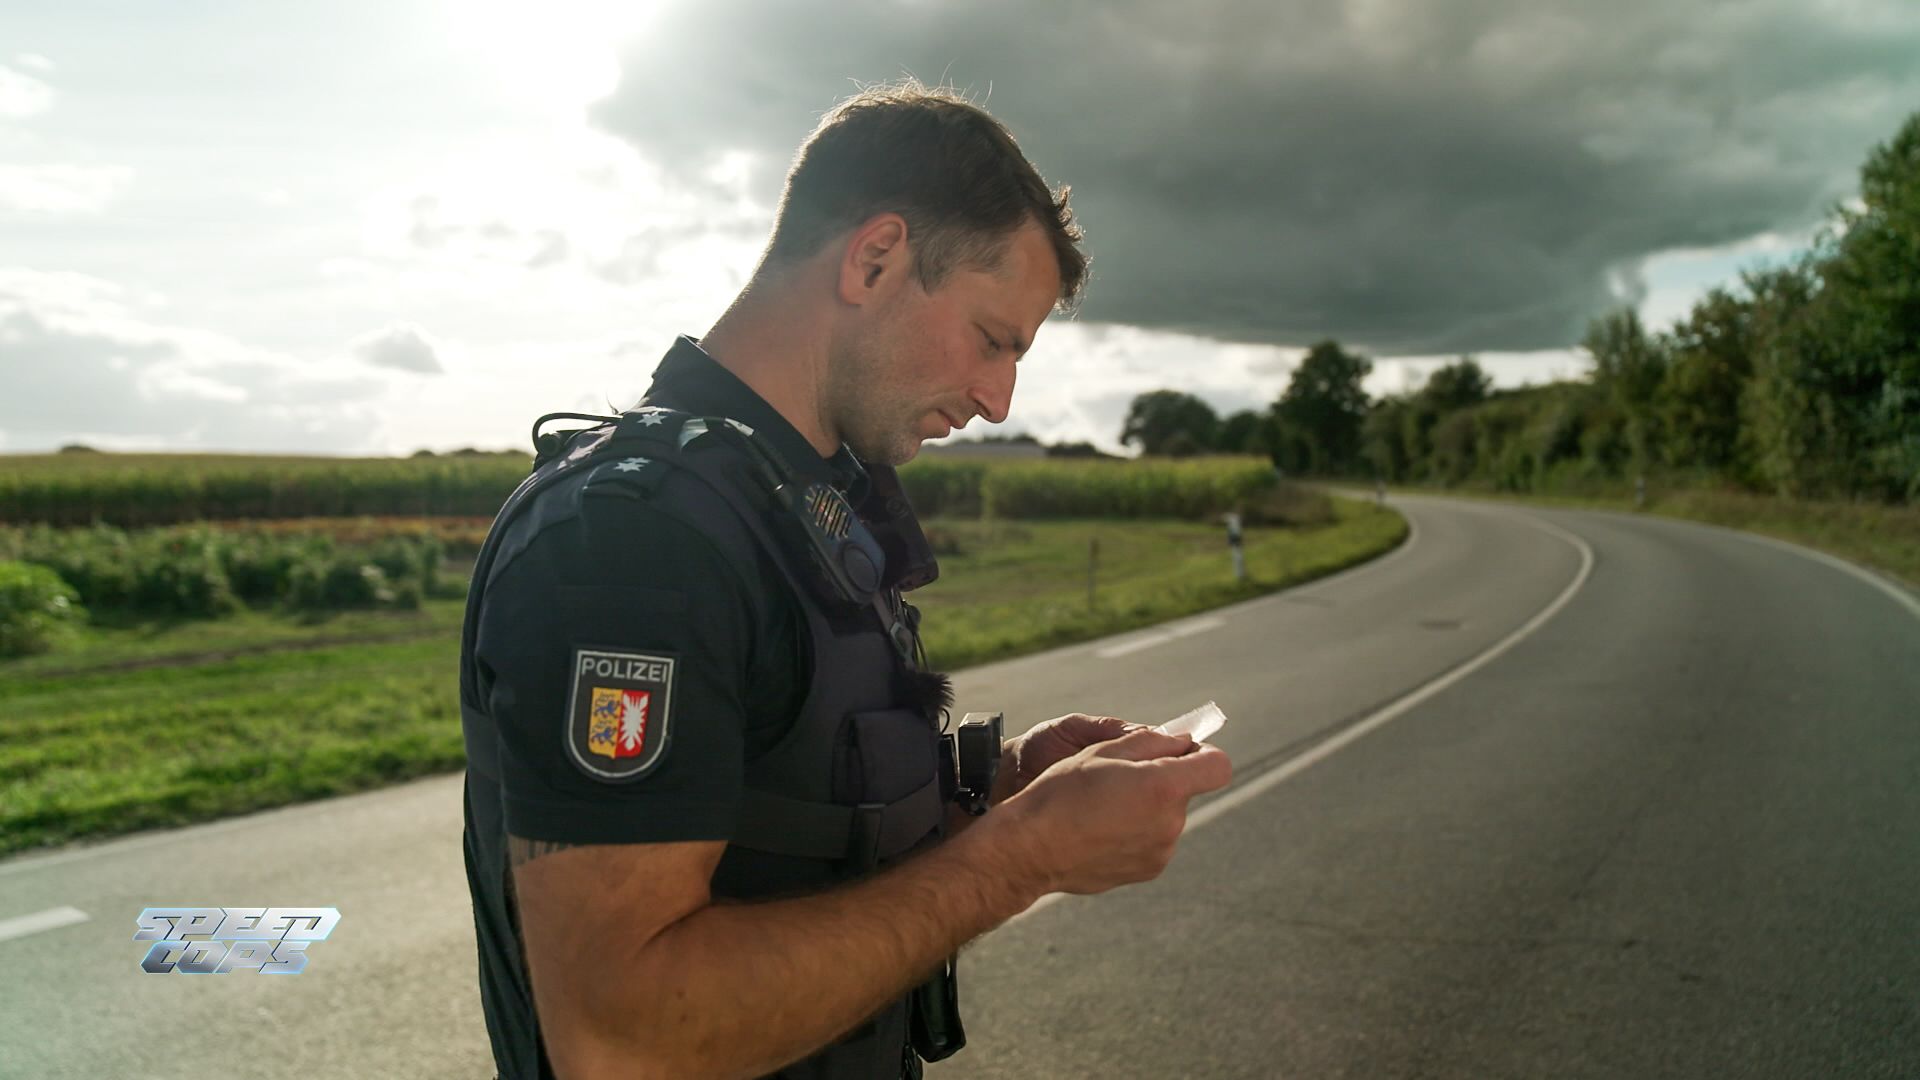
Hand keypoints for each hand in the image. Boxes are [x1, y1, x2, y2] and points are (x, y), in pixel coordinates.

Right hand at [988, 727, 1232, 896]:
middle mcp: (1171, 823)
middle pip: (1185, 791)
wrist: (1031, 848)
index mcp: (1164, 787)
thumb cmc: (1061, 793)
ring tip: (1103, 807)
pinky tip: (1101, 829)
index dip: (1202, 754)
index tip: (1179, 753)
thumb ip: (1154, 741)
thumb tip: (1183, 742)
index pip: (1218, 766)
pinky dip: (1136, 831)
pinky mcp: (1148, 869)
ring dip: (1147, 807)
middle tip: (1118, 778)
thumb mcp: (1104, 750)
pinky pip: (1154, 840)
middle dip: (1162, 780)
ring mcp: (1161, 851)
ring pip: (1167, 816)